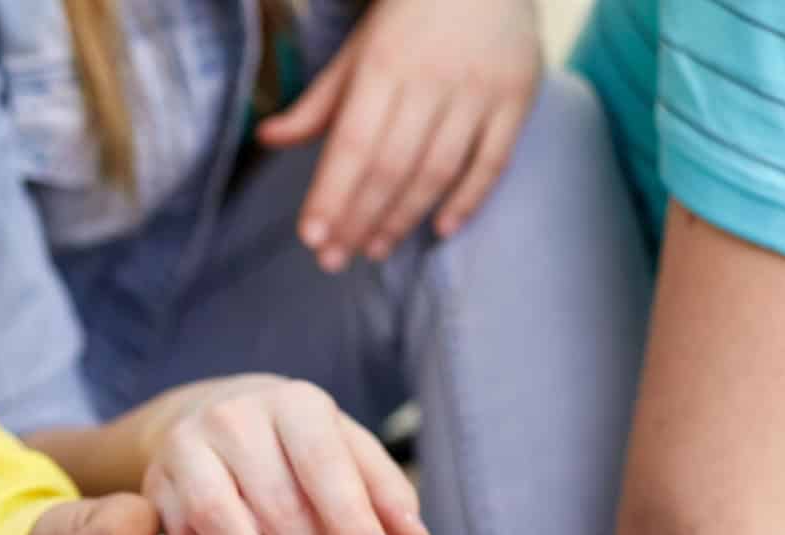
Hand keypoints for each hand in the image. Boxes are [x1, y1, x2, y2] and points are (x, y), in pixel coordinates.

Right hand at [137, 375, 427, 534]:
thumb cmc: (290, 441)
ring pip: (224, 520)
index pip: (323, 462)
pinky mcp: (157, 488)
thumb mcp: (343, 446)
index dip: (351, 519)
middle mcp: (233, 417)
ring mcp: (187, 450)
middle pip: (277, 501)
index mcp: (292, 402)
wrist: (205, 415)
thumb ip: (382, 488)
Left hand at [257, 0, 540, 269]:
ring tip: (375, 249)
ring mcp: (479, 90)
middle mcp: (432, 80)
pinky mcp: (517, 97)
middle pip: (392, 165)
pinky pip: (494, 160)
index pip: (353, 143)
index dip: (332, 194)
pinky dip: (469, 199)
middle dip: (359, 219)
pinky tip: (441, 229)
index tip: (311, 238)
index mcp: (384, 65)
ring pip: (439, 169)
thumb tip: (266, 138)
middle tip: (333, 261)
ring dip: (404, 217)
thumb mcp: (358, 51)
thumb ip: (319, 102)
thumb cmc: (410, 18)